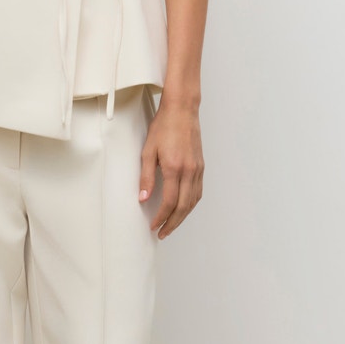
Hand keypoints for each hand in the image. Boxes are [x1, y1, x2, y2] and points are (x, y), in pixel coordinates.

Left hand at [138, 99, 203, 238]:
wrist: (182, 110)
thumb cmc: (163, 127)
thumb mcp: (148, 151)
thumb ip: (146, 176)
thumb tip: (143, 198)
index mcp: (174, 168)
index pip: (169, 202)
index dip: (161, 217)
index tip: (153, 226)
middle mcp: (189, 171)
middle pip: (183, 207)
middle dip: (172, 223)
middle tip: (162, 233)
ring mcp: (197, 169)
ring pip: (193, 201)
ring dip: (182, 217)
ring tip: (171, 225)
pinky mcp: (201, 166)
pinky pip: (198, 192)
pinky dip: (191, 204)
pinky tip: (183, 208)